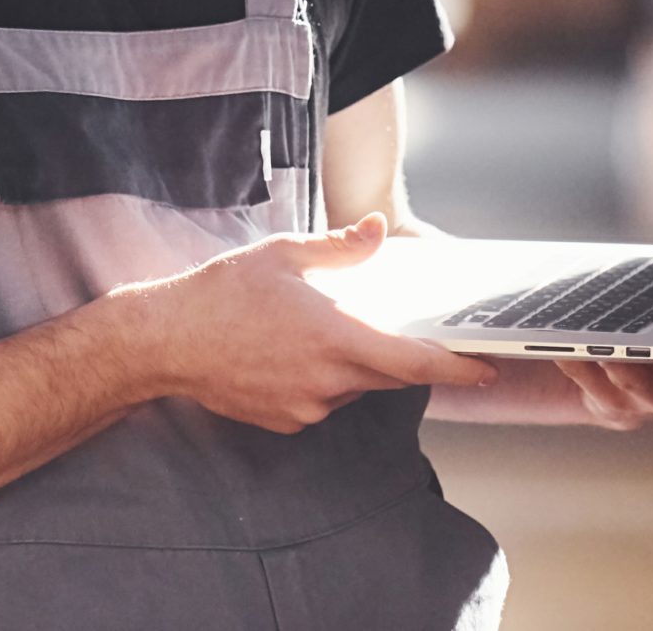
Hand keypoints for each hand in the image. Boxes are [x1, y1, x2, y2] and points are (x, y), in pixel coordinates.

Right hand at [121, 213, 497, 434]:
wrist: (166, 340)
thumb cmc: (222, 293)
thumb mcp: (283, 254)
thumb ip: (340, 247)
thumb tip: (379, 231)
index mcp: (334, 336)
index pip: (413, 362)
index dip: (456, 369)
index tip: (486, 369)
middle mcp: (326, 380)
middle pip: (386, 375)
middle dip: (397, 355)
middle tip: (387, 328)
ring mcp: (306, 407)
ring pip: (352, 387)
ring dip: (351, 363)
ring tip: (311, 330)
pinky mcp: (286, 421)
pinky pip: (322, 401)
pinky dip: (321, 379)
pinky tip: (287, 353)